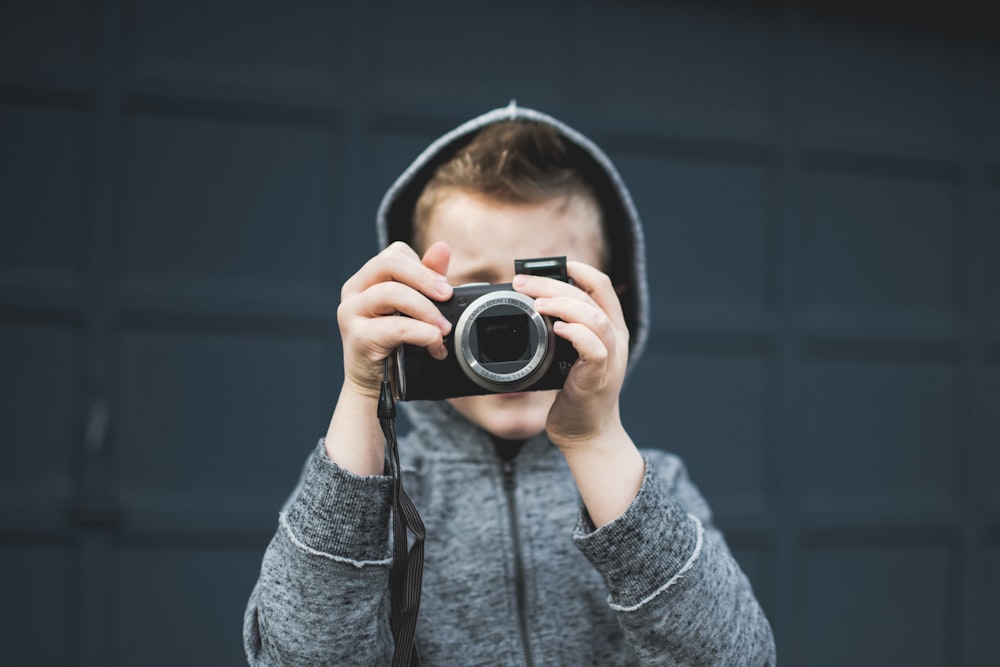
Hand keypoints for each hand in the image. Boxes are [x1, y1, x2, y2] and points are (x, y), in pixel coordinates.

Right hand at [337, 241, 452, 398]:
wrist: (373, 386)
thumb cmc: (393, 345)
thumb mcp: (413, 309)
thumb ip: (427, 279)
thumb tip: (442, 248)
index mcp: (365, 280)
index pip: (394, 254)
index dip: (422, 267)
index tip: (443, 288)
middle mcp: (353, 292)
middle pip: (390, 264)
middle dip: (426, 279)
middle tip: (448, 296)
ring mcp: (351, 313)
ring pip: (393, 293)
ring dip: (427, 311)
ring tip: (443, 329)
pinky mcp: (357, 337)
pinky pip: (397, 327)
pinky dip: (423, 334)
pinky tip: (434, 345)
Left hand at [512, 261, 629, 448]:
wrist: (586, 434)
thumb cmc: (576, 394)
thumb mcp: (569, 355)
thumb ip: (562, 332)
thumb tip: (532, 307)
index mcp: (609, 329)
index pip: (601, 286)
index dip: (580, 269)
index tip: (553, 264)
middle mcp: (615, 339)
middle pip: (590, 296)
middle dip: (554, 283)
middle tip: (521, 282)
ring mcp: (610, 358)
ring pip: (594, 317)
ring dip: (563, 305)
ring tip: (535, 304)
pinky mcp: (599, 377)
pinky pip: (595, 347)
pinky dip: (575, 333)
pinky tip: (557, 329)